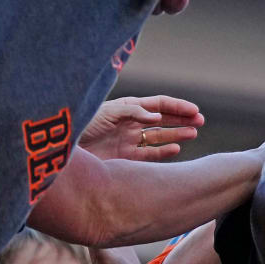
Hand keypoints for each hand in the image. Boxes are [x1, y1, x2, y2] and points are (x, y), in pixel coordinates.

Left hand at [79, 95, 203, 161]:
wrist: (63, 152)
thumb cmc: (82, 125)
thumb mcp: (106, 113)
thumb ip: (132, 113)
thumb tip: (157, 117)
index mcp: (128, 108)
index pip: (159, 104)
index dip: (177, 106)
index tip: (194, 110)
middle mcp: (131, 123)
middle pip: (163, 119)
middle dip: (182, 119)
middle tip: (200, 121)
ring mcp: (129, 141)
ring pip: (159, 136)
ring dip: (177, 134)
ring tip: (193, 133)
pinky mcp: (125, 158)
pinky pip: (149, 155)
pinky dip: (163, 152)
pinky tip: (176, 149)